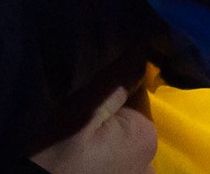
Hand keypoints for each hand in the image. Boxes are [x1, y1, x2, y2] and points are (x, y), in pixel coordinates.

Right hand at [30, 85, 157, 173]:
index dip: (109, 89)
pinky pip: (119, 162)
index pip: (136, 93)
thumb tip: (143, 47)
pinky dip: (105, 158)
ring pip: (123, 142)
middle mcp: (152, 159)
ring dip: (106, 139)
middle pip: (130, 120)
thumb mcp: (80, 113)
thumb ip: (114, 83)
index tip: (83, 98)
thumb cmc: (56, 157)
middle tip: (75, 122)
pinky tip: (85, 162)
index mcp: (146, 134)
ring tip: (77, 144)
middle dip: (109, 115)